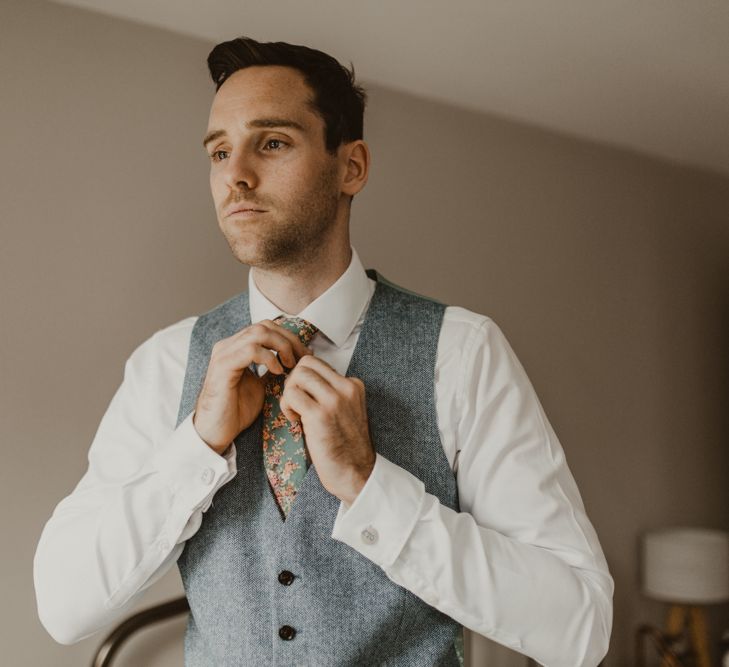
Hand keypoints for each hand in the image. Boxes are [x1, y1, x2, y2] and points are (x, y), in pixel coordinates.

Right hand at [193, 320, 312, 454]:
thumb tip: (293, 358)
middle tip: (303, 358)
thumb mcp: (261, 385)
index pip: (267, 327)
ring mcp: (224, 354)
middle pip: (265, 326)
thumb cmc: (237, 411)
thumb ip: (272, 368)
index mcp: (236, 347)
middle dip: (289, 340)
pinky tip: (277, 372)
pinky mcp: (223, 366)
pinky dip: (269, 358)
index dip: (289, 337)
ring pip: (259, 333)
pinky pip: (251, 350)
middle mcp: (228, 345)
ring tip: (290, 365)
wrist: (217, 431)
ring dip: (282, 346)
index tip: (305, 355)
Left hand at [278, 355, 375, 504]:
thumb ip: (330, 392)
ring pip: (298, 375)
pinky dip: (287, 406)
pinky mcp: (320, 415)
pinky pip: (292, 395)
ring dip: (289, 393)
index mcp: (353, 385)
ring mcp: (334, 400)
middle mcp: (346, 388)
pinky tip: (294, 421)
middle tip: (295, 402)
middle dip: (293, 381)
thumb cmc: (345, 446)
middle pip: (306, 363)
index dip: (303, 378)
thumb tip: (301, 378)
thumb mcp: (345, 410)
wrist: (355, 473)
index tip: (304, 396)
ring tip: (295, 412)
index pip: (318, 363)